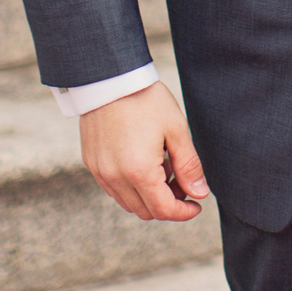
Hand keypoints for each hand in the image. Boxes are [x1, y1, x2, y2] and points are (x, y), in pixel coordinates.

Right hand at [78, 82, 209, 221]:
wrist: (109, 77)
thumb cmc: (146, 100)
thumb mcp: (176, 130)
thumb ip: (189, 166)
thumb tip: (200, 194)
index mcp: (139, 172)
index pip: (164, 210)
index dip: (184, 212)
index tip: (197, 204)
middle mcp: (115, 178)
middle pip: (145, 211)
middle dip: (168, 204)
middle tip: (182, 182)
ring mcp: (100, 172)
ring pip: (128, 203)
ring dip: (149, 196)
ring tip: (163, 168)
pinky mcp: (91, 163)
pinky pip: (113, 188)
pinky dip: (131, 186)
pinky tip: (144, 162)